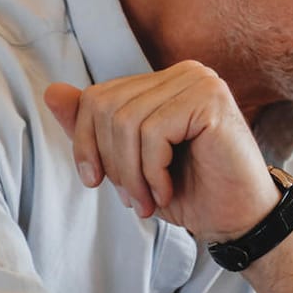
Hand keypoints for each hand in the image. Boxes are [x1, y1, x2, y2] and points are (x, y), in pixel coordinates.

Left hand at [44, 62, 276, 241]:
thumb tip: (52, 91)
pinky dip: (152, 171)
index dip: (86, 143)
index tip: (97, 182)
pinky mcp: (210, 100)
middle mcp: (184, 73)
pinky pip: (153, 132)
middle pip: (106, 106)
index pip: (97, 97)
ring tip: (149, 200)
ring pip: (126, 121)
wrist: (239, 220)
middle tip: (133, 199)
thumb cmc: (191, 191)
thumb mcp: (129, 162)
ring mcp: (200, 82)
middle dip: (110, 161)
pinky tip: (167, 189)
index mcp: (165, 82)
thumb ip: (94, 129)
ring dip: (131, 173)